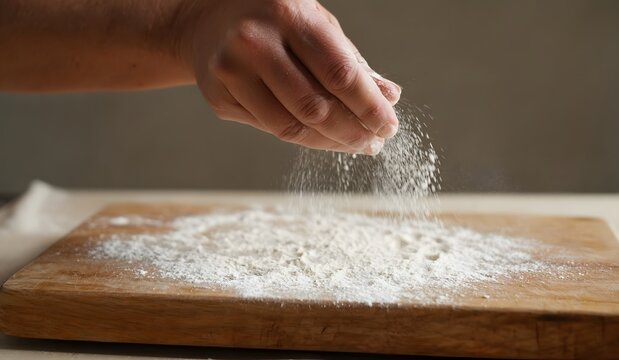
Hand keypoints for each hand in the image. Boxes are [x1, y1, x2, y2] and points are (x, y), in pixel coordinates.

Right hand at [181, 0, 401, 154]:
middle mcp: (254, 42)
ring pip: (291, 127)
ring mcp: (231, 72)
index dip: (369, 106)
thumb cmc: (275, 21)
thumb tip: (388, 96)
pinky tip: (323, 136)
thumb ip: (350, 61)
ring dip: (330, 143)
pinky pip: (271, 129)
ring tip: (355, 145)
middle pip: (315, 107)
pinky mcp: (219, 98)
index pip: (339, 72)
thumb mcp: (316, 26)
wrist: (209, 20)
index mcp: (288, 15)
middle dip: (352, 131)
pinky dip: (304, 137)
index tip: (388, 126)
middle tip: (373, 142)